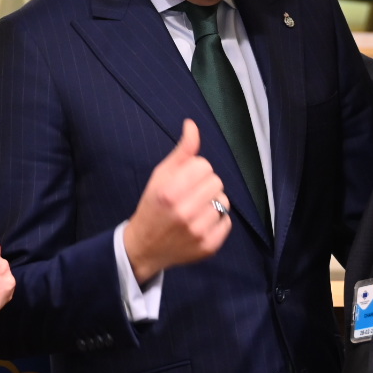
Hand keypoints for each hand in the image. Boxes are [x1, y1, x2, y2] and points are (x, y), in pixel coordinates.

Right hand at [123, 119, 232, 282]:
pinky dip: (217, 221)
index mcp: (170, 191)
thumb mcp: (161, 175)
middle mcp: (184, 212)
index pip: (204, 166)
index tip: (184, 181)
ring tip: (196, 210)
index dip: (195, 170)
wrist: (145, 246)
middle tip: (190, 196)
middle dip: (205, 185)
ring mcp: (198, 231)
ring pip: (224, 201)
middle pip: (216, 182)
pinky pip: (227, 222)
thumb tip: (192, 125)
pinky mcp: (209, 246)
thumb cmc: (153, 205)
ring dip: (212, 203)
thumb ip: (181, 152)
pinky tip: (201, 224)